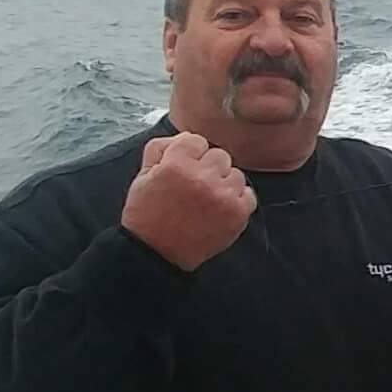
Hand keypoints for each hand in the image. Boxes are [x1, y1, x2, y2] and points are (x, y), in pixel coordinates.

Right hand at [121, 132, 255, 269]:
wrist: (157, 254)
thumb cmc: (147, 215)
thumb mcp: (143, 175)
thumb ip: (161, 148)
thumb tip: (186, 137)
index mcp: (176, 164)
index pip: (196, 140)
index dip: (188, 155)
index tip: (183, 169)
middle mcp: (202, 177)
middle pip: (219, 155)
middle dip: (207, 168)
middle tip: (195, 187)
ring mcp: (223, 196)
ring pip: (235, 174)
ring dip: (223, 184)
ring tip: (206, 201)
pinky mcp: (237, 214)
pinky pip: (248, 195)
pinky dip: (237, 201)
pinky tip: (219, 210)